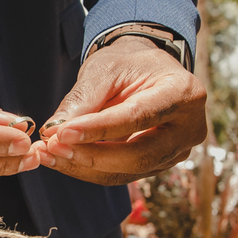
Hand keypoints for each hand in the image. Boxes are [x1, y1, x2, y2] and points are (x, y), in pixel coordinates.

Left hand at [35, 36, 206, 185]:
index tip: (61, 133)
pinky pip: (122, 174)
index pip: (138, 117)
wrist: (145, 71)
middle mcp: (189, 128)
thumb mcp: (106, 68)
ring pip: (128, 171)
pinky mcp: (160, 165)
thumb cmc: (128, 63)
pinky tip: (61, 158)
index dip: (98, 129)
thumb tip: (54, 132)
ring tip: (48, 154)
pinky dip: (89, 168)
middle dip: (91, 156)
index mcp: (183, 93)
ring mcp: (178, 151)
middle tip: (52, 148)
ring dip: (83, 166)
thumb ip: (83, 99)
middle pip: (139, 155)